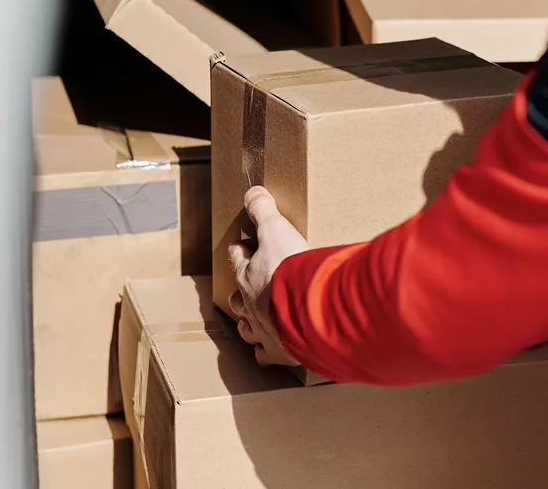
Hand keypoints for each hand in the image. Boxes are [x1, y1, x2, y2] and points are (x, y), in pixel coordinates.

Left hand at [226, 186, 311, 366]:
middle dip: (241, 290)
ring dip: (250, 321)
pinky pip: (265, 355)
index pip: (236, 260)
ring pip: (246, 328)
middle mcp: (250, 305)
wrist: (311, 310)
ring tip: (257, 318)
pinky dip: (267, 351)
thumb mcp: (278, 231)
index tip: (244, 246)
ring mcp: (262, 330)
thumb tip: (252, 192)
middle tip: (251, 284)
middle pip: (236, 298)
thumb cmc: (292, 270)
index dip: (240, 251)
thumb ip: (265, 211)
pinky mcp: (279, 351)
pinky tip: (273, 348)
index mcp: (248, 276)